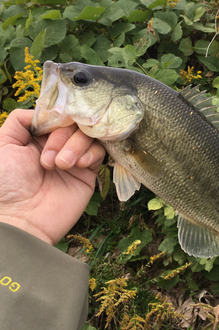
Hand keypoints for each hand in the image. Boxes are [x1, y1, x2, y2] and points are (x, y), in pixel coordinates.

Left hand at [0, 109, 105, 244]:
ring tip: (60, 166)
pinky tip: (77, 166)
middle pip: (74, 122)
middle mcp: (56, 145)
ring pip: (88, 134)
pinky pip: (99, 152)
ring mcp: (74, 158)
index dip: (57, 117)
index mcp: (36, 137)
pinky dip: (90, 154)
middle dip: (62, 136)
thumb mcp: (2, 145)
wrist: (20, 220)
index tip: (52, 125)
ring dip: (75, 145)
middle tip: (48, 160)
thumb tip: (42, 110)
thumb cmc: (5, 185)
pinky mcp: (88, 173)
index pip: (56, 115)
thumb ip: (19, 120)